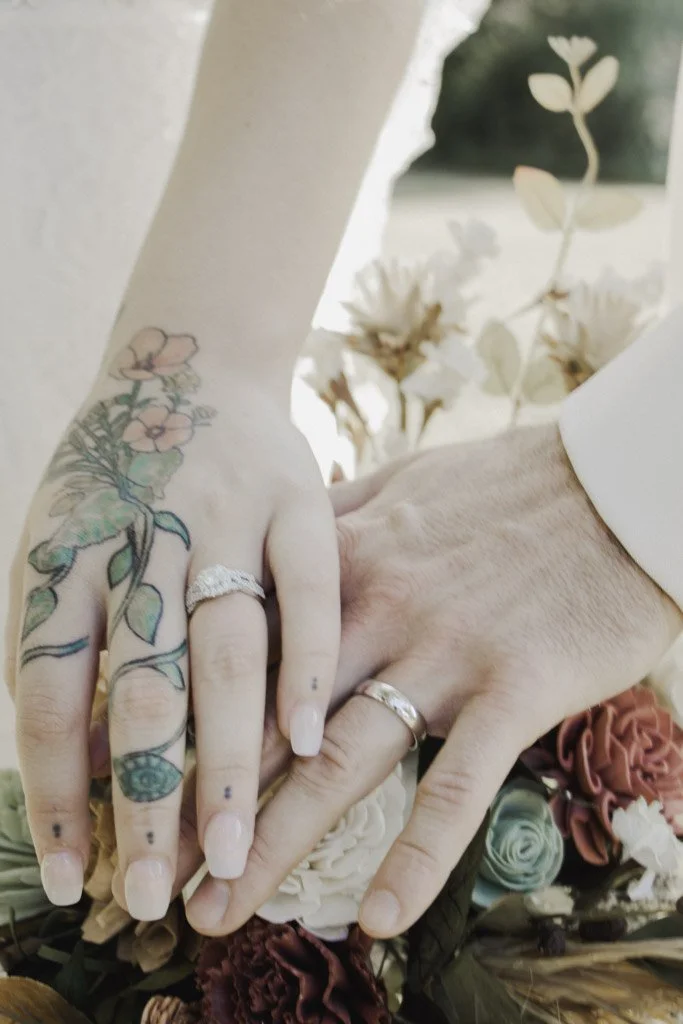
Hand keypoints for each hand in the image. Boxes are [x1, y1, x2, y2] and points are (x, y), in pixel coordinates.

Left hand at [4, 328, 338, 920]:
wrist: (191, 358)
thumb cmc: (122, 467)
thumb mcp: (69, 535)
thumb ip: (69, 639)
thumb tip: (75, 761)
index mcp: (66, 549)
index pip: (48, 689)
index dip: (54, 789)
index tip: (70, 879)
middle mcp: (140, 533)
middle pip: (143, 683)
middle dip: (148, 797)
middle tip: (156, 893)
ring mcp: (223, 513)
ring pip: (226, 649)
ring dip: (230, 756)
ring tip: (237, 851)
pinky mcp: (296, 497)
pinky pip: (305, 588)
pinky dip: (304, 663)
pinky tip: (308, 742)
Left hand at [182, 423, 681, 936]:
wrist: (612, 483)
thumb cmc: (509, 484)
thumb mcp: (404, 480)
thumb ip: (337, 512)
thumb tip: (286, 528)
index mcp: (342, 559)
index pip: (243, 648)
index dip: (181, 712)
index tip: (131, 765)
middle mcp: (377, 611)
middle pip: (270, 719)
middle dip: (206, 799)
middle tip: (153, 868)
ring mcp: (444, 651)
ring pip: (341, 761)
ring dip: (277, 843)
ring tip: (221, 911)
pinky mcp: (514, 686)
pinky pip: (457, 786)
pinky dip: (418, 856)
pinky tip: (377, 917)